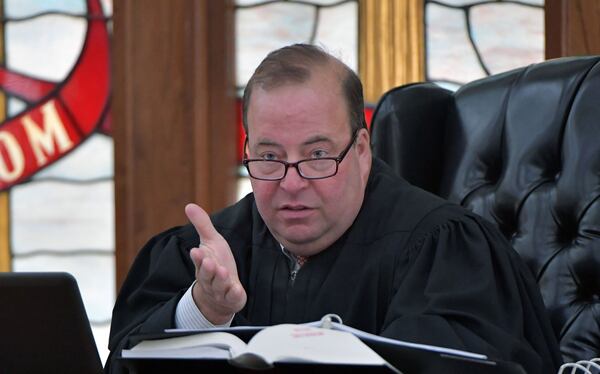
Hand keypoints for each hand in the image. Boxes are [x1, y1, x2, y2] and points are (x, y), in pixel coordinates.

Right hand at [185, 203, 246, 324]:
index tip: (196, 251)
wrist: (219, 295)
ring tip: (222, 271)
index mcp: (203, 264)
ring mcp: (220, 290)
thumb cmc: (216, 264)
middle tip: (209, 261)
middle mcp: (209, 279)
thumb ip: (202, 225)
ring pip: (218, 286)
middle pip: (206, 275)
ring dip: (220, 279)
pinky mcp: (232, 298)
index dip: (198, 258)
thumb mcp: (211, 242)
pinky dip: (233, 294)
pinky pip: (232, 298)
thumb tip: (188, 205)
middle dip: (207, 269)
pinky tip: (236, 290)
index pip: (199, 261)